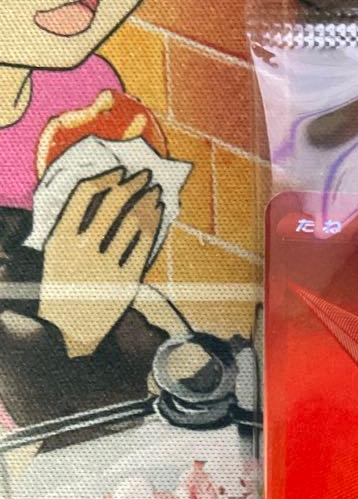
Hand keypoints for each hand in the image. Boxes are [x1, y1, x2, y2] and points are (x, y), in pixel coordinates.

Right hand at [39, 168, 163, 357]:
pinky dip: (154, 225)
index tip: (120, 171)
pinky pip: (145, 246)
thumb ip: (76, 224)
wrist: (70, 327)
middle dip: (134, 184)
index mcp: (60, 236)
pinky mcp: (127, 280)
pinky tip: (159, 215)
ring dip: (148, 202)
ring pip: (133, 222)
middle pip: (113, 203)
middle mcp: (83, 248)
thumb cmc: (65, 284)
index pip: (84, 193)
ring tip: (155, 192)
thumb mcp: (58, 251)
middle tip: (146, 175)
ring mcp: (106, 265)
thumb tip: (108, 194)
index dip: (106, 177)